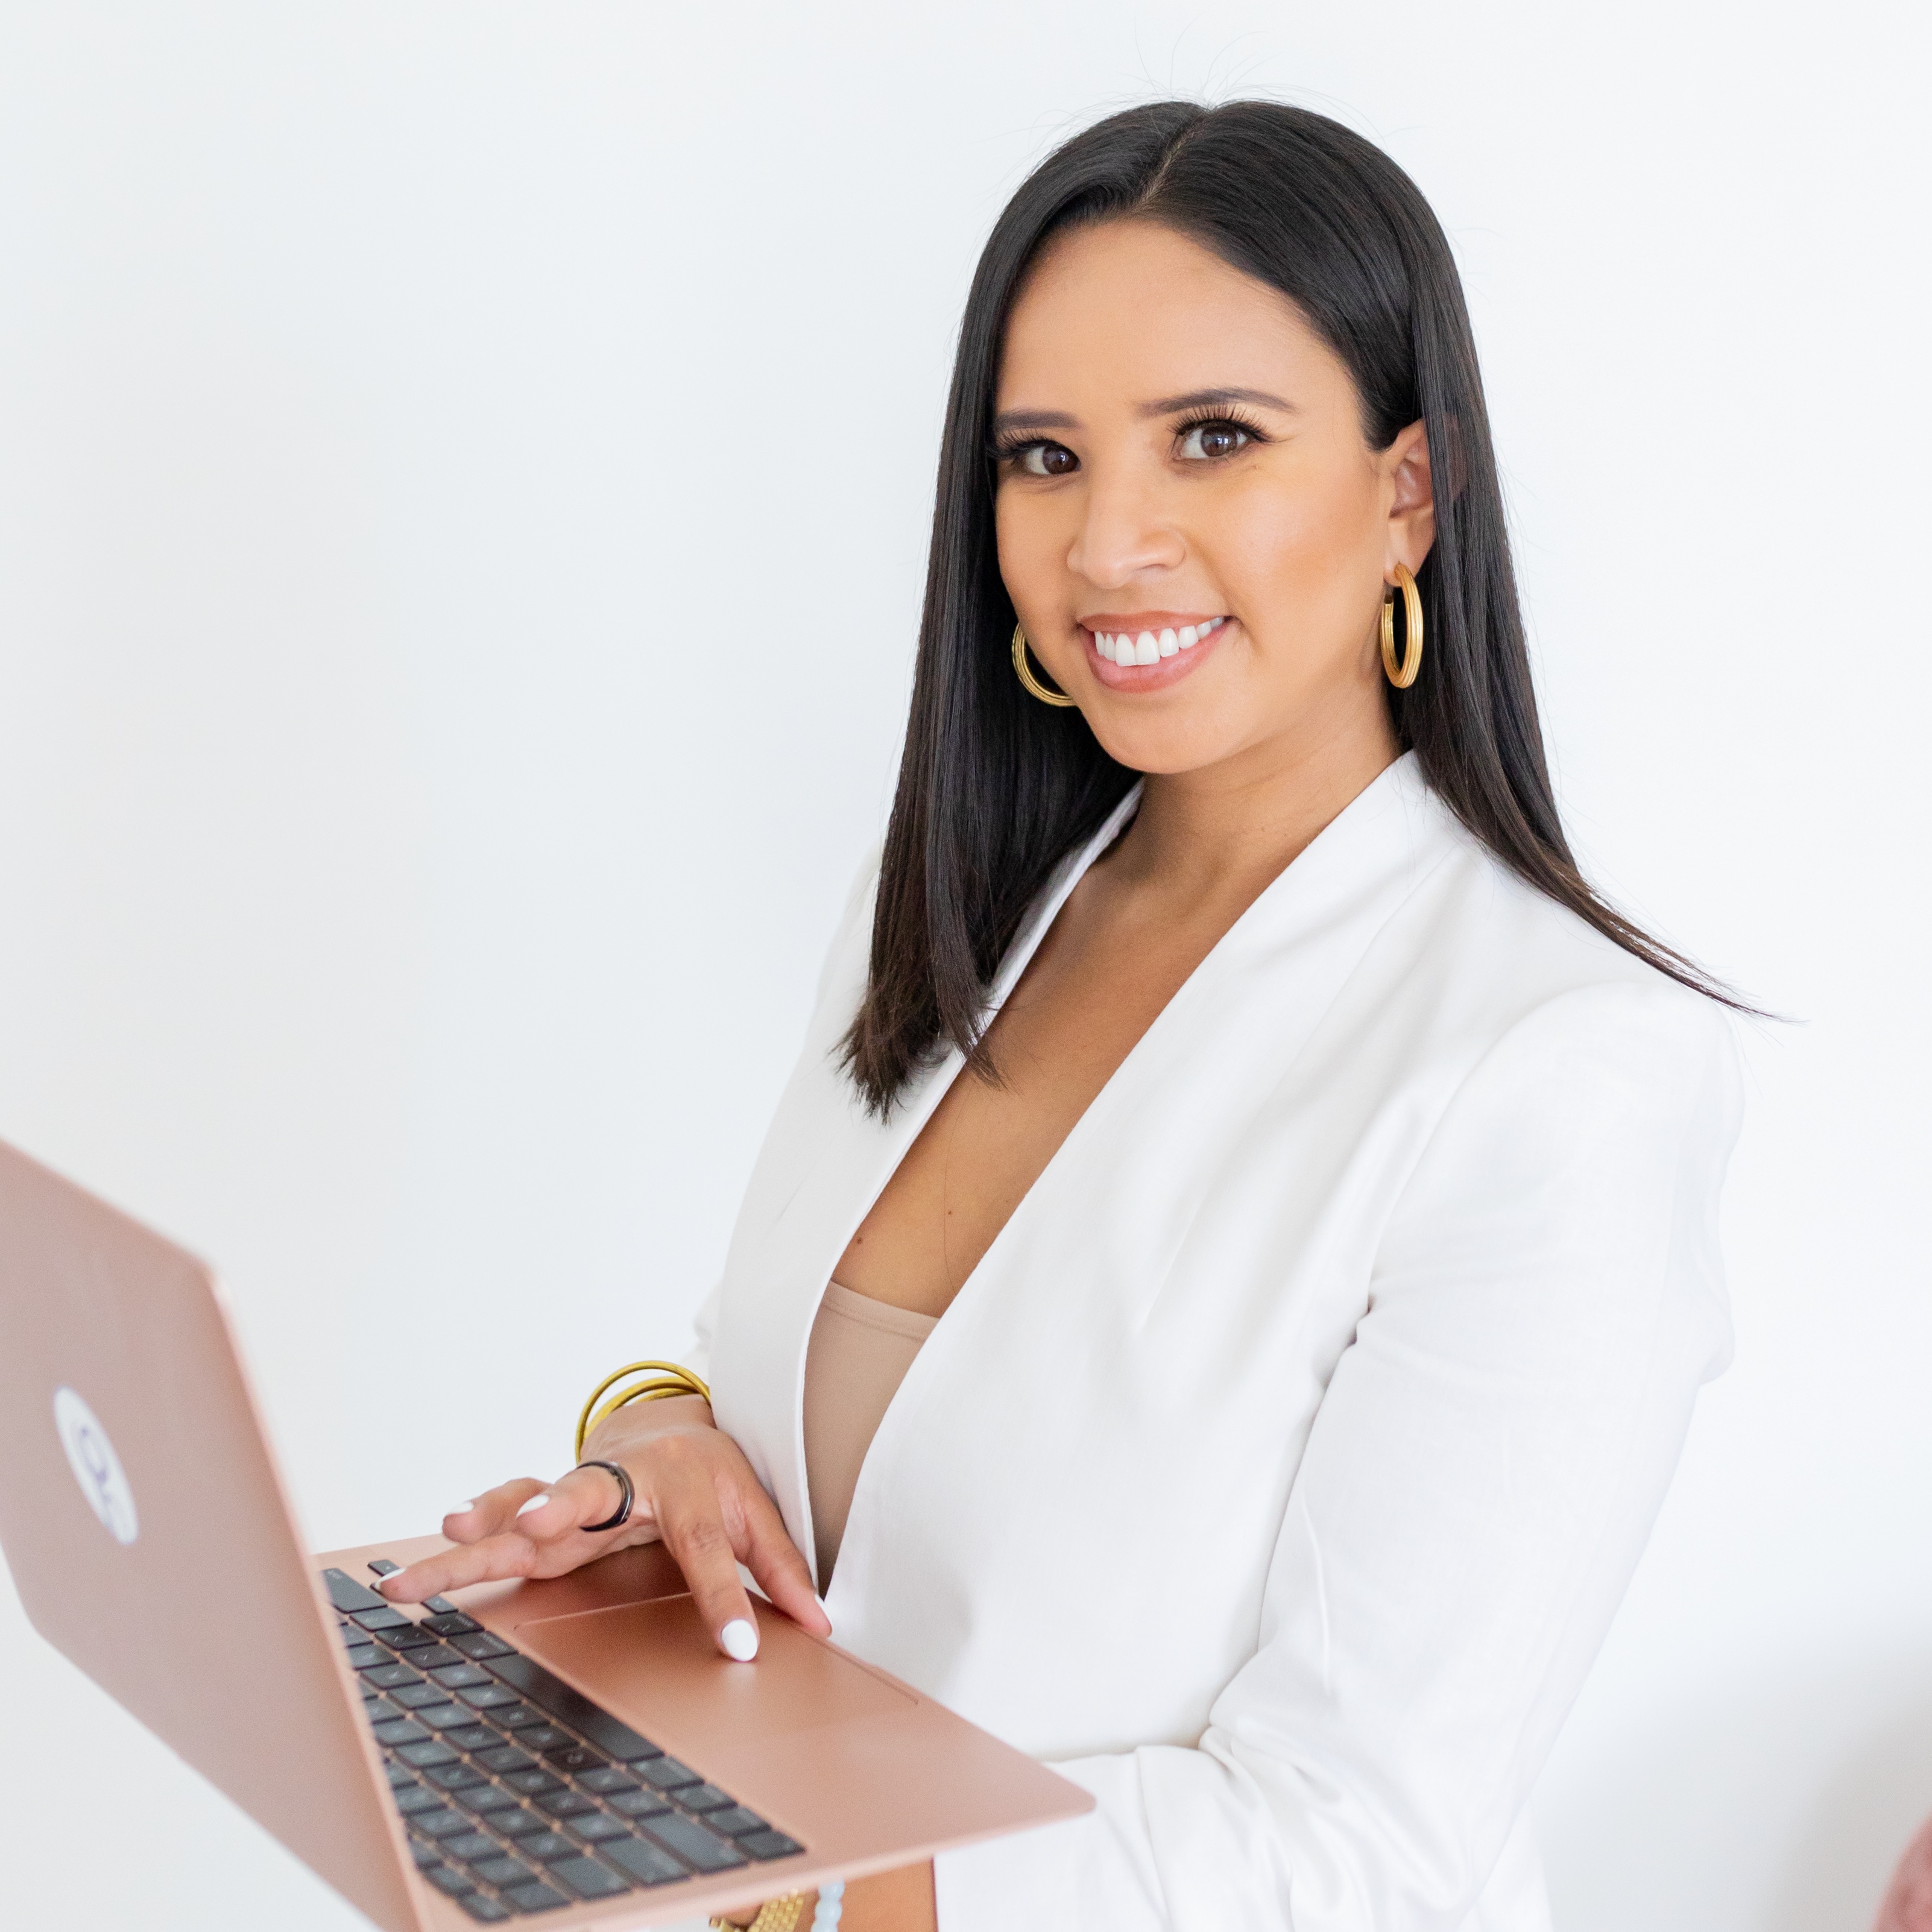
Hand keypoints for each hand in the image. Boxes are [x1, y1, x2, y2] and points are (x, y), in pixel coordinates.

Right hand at [377, 1394, 830, 1658]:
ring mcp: (576, 1496)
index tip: (741, 1649)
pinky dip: (466, 1532)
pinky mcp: (543, 1514)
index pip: (709, 1551)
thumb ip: (782, 1569)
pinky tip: (420, 1561)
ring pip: (524, 1505)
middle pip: (591, 1495)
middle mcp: (623, 1484)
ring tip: (442, 1544)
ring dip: (485, 1524)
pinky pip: (499, 1515)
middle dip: (561, 1508)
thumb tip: (822, 1624)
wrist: (670, 1425)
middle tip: (535, 1527)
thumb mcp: (757, 1514)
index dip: (726, 1602)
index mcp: (686, 1486)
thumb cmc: (714, 1476)